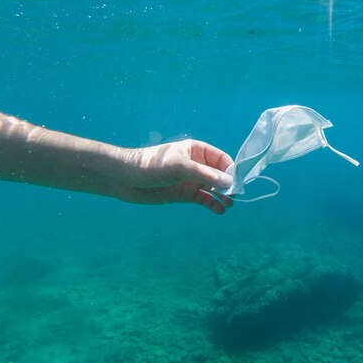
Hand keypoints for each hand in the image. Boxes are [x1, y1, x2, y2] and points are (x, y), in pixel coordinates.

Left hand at [114, 139, 233, 213]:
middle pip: (220, 175)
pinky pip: (204, 199)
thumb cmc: (151, 165)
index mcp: (196, 151)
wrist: (125, 179)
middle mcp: (196, 165)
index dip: (231, 170)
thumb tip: (228, 183)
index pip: (222, 159)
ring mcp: (191, 180)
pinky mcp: (184, 194)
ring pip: (214, 188)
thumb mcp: (179, 167)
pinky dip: (212, 204)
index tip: (237, 183)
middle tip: (234, 197)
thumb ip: (204, 174)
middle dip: (229, 185)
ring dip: (222, 196)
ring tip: (228, 205)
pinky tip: (219, 211)